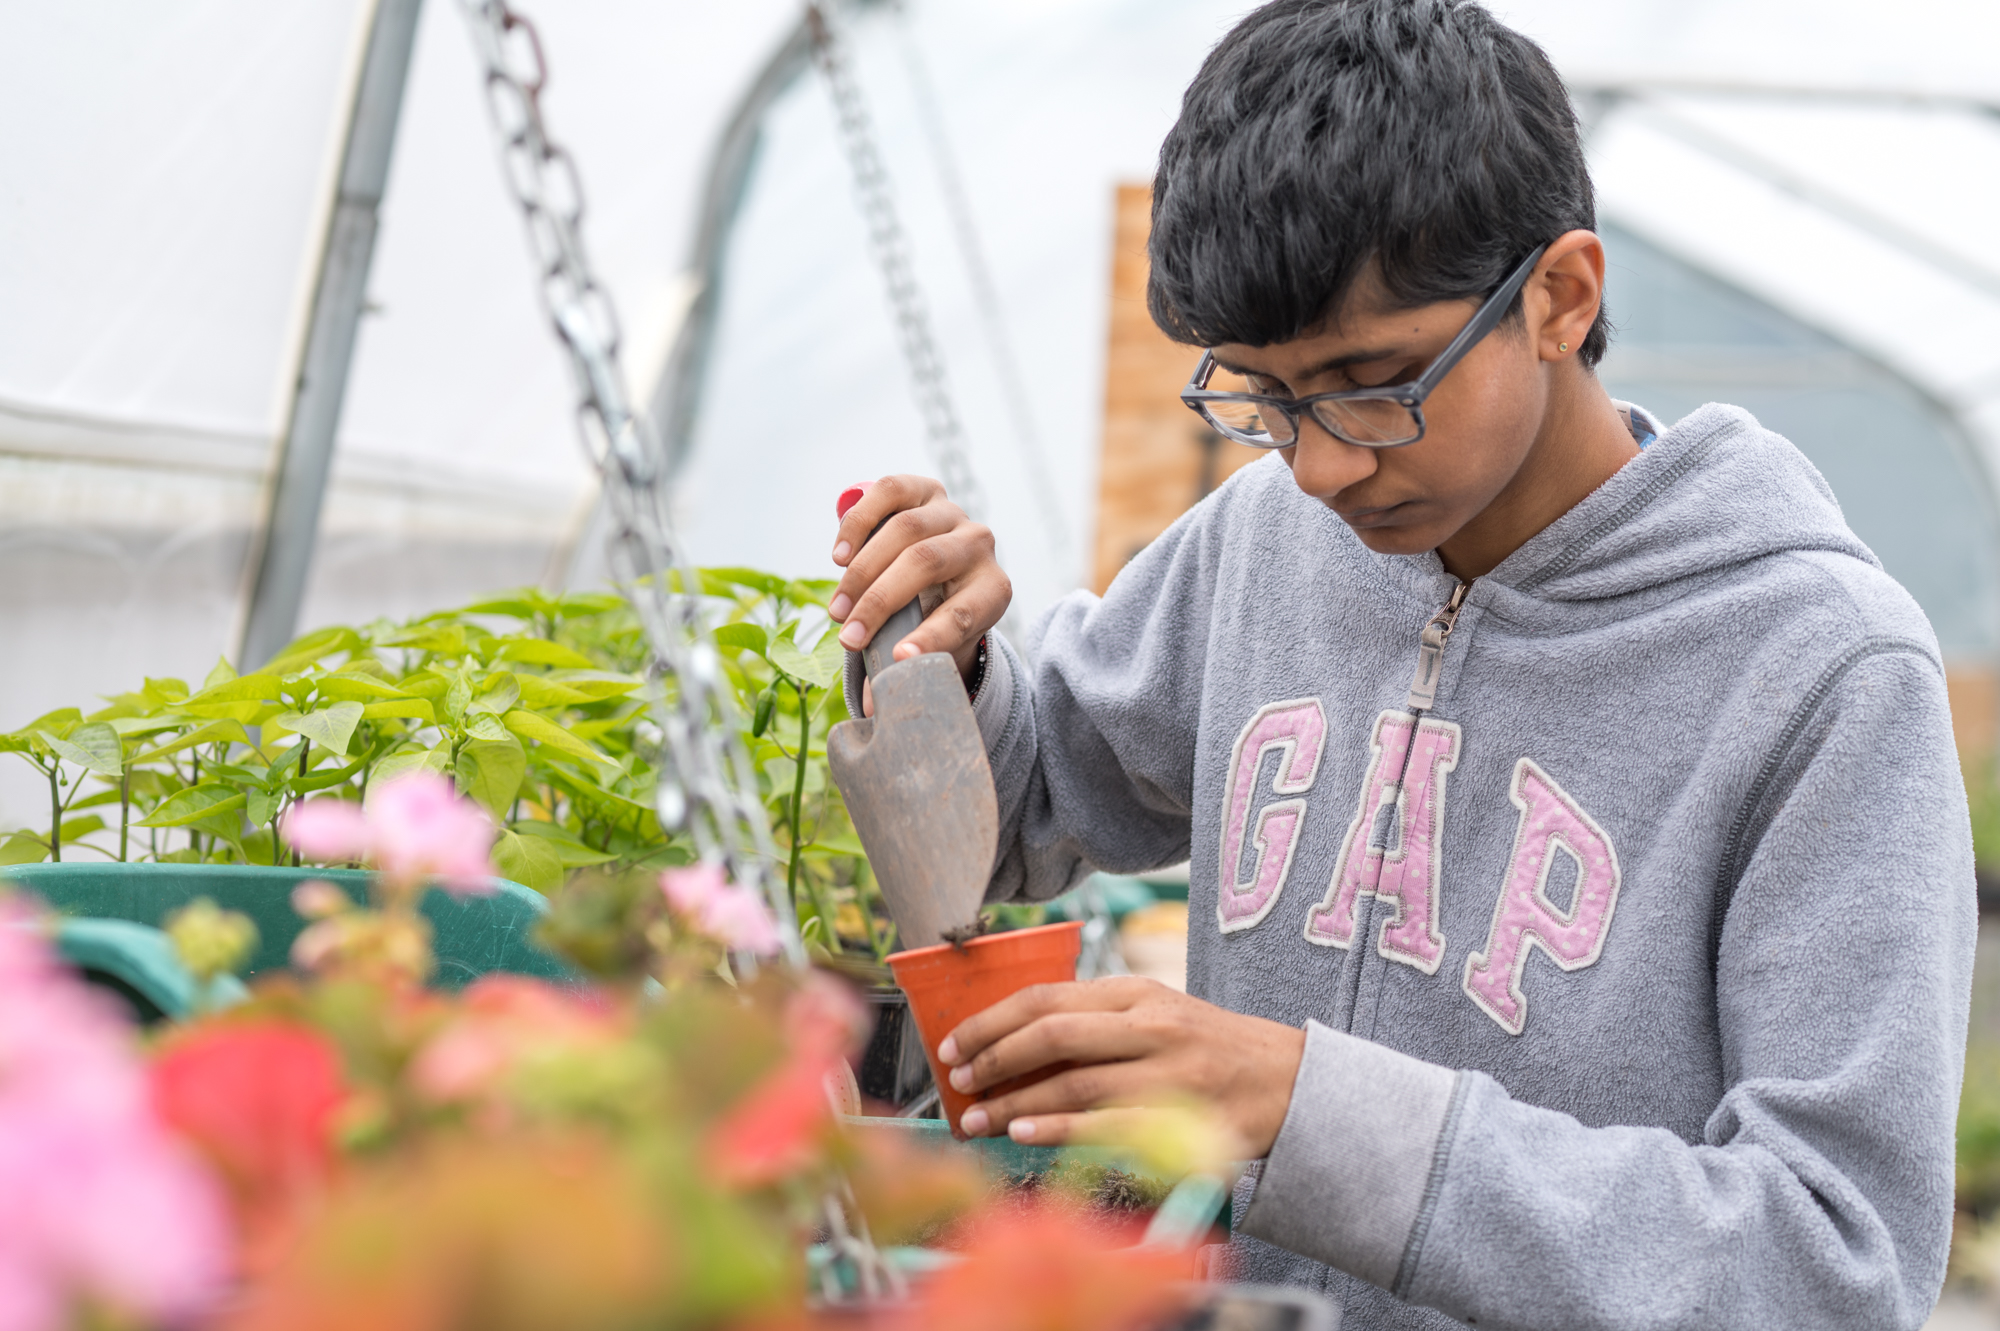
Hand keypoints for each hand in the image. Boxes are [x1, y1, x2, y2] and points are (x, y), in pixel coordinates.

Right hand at [829, 475, 1010, 699]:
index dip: (932, 637)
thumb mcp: (934, 644)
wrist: (941, 570)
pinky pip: (889, 491)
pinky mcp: (922, 489)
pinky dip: (859, 522)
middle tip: (846, 639)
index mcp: (993, 590)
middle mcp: (979, 545)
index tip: (899, 660)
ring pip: (905, 531)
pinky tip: (838, 556)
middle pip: (927, 563)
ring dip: (862, 572)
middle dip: (880, 603)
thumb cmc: (933, 618)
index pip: (965, 612)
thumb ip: (908, 671)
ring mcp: (951, 512)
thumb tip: (871, 713)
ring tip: (836, 608)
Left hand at [936, 976, 1306, 1156]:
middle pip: (1051, 1034)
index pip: (1045, 997)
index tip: (953, 1045)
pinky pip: (1106, 1125)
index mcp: (1134, 992)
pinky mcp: (1180, 1118)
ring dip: (1013, 1103)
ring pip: (1072, 1082)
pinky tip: (1023, 1135)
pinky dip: (1058, 1130)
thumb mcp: (1155, 1013)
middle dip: (993, 1059)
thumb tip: (1012, 1042)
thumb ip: (1095, 1020)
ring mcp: (1166, 1072)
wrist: (1288, 1081)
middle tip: (958, 1082)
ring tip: (977, 1119)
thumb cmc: (1207, 1049)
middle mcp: (1148, 1024)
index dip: (989, 1021)